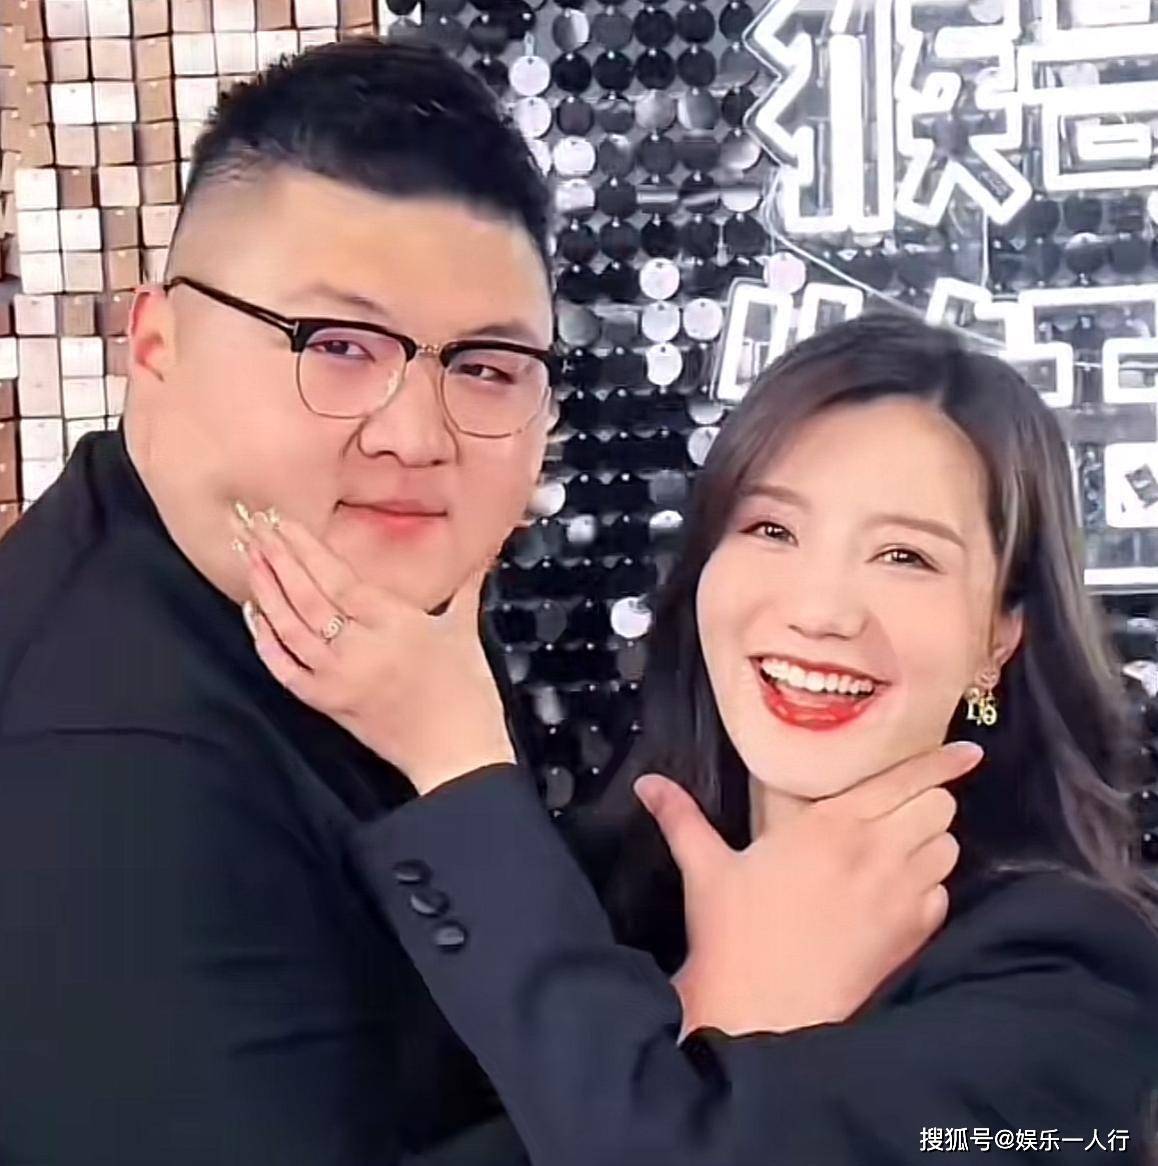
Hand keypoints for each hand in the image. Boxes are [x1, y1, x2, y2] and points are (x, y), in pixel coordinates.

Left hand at [236, 510, 514, 792]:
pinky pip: (286, 670)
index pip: (339, 579)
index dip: (307, 549)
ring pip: (291, 628)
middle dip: (278, 559)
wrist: (458, 755)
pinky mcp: (328, 704)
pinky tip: (254, 616)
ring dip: (266, 591)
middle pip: (308, 597)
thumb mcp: (464, 631)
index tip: (283, 523)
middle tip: (254, 527)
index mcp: (397, 623)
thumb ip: (465, 585)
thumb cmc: (468, 693)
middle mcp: (362, 647)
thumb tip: (484, 551)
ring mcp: (340, 678)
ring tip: (249, 559)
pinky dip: (266, 642)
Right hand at [636, 741, 981, 1037]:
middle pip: (938, 804)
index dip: (943, 760)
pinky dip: (928, 886)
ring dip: (931, 841)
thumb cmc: (732, 934)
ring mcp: (900, 894)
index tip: (969, 750)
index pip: (905, 777)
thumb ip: (680, 816)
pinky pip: (942, 893)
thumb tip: (647, 783)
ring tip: (900, 848)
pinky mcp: (912, 934)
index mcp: (829, 823)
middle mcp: (875, 850)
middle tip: (902, 808)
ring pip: (948, 845)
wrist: (763, 1011)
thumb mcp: (704, 867)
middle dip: (927, 800)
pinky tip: (896, 894)